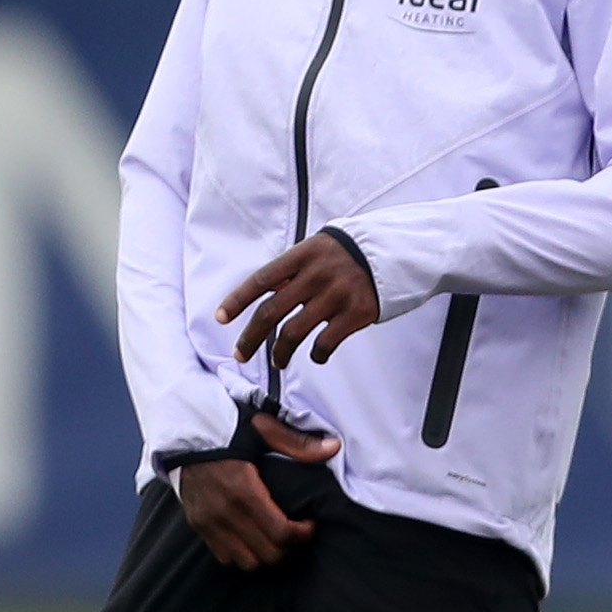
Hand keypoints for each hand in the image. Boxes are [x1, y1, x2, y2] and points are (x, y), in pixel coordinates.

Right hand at [177, 412, 340, 569]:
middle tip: (297, 532)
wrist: (184, 434)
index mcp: (243, 488)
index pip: (281, 532)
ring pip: (247, 562)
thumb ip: (297, 443)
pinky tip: (254, 538)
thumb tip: (333, 448)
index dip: (303, 534)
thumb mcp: (263, 428)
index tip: (310, 524)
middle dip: (290, 547)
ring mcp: (209, 522)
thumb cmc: (226, 430)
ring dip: (267, 555)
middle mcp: (224, 511)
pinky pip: (226, 558)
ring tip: (277, 539)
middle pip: (268, 553)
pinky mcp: (199, 527)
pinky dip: (244, 555)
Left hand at [217, 232, 381, 366]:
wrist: (391, 254)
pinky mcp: (355, 314)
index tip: (221, 318)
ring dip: (280, 353)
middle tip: (240, 354)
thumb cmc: (346, 255)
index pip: (261, 280)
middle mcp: (315, 275)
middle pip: (271, 312)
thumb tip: (263, 295)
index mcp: (301, 256)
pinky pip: (325, 343)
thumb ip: (291, 271)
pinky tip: (316, 356)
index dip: (237, 300)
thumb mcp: (316, 250)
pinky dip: (316, 355)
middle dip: (251, 338)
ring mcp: (335, 296)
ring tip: (278, 361)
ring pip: (294, 333)